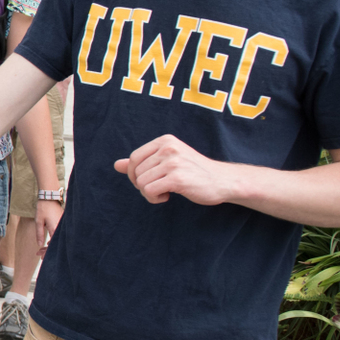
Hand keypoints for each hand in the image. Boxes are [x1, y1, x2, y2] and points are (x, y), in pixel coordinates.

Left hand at [34, 200, 60, 257]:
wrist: (50, 197)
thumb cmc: (43, 208)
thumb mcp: (38, 221)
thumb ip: (39, 234)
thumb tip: (40, 244)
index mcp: (55, 229)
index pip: (52, 245)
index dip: (47, 252)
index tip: (40, 255)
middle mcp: (61, 228)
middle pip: (57, 244)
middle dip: (48, 251)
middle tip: (40, 255)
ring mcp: (63, 225)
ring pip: (58, 239)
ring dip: (51, 245)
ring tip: (41, 250)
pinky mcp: (63, 223)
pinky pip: (60, 235)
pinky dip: (54, 239)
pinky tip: (48, 242)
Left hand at [113, 135, 237, 205]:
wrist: (222, 181)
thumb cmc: (193, 172)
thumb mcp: (167, 162)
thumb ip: (143, 162)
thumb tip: (116, 165)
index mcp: (165, 141)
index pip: (134, 157)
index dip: (134, 173)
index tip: (146, 181)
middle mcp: (168, 148)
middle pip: (137, 171)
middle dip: (142, 185)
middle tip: (158, 188)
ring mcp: (173, 162)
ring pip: (142, 183)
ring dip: (149, 193)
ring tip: (165, 192)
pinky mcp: (177, 178)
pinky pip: (150, 191)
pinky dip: (154, 199)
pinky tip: (167, 197)